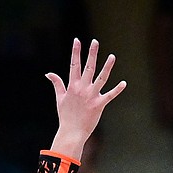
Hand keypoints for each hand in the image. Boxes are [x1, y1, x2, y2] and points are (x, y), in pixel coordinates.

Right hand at [48, 39, 126, 159]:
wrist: (72, 132)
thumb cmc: (66, 116)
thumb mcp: (60, 98)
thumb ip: (57, 84)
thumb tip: (49, 73)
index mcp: (73, 86)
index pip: (74, 65)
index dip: (76, 52)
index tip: (77, 40)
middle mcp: (82, 88)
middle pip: (88, 67)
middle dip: (91, 53)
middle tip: (95, 41)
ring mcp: (91, 96)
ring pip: (101, 78)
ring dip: (107, 67)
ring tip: (112, 56)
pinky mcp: (99, 105)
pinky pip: (110, 95)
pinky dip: (117, 89)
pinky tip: (124, 83)